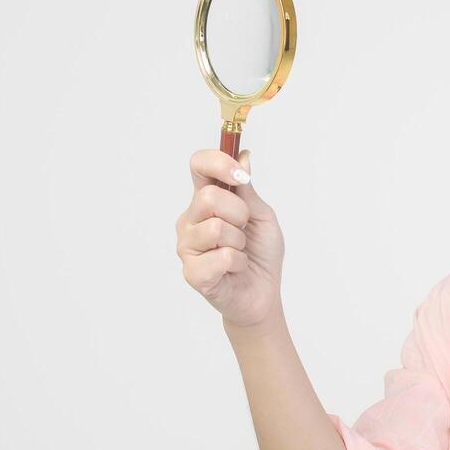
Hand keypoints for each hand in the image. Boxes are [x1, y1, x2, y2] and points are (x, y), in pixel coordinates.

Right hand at [177, 147, 285, 330]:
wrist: (262, 294)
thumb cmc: (260, 254)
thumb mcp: (261, 216)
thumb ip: (248, 189)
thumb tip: (243, 155)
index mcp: (205, 200)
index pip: (198, 165)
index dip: (218, 163)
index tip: (241, 176)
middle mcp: (190, 219)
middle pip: (208, 197)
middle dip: (239, 213)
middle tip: (244, 230)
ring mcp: (187, 246)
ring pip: (215, 229)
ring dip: (239, 242)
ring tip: (239, 252)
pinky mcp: (192, 273)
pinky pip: (221, 257)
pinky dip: (238, 263)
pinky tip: (234, 269)